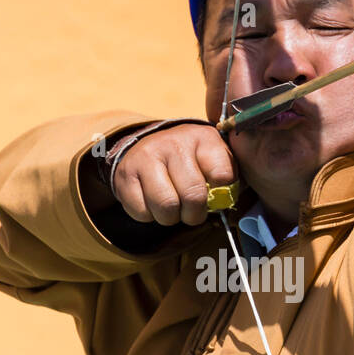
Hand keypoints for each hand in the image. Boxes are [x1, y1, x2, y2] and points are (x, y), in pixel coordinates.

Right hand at [113, 123, 237, 226]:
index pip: (223, 176)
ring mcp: (147, 157)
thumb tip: (225, 201)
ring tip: (172, 207)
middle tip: (192, 211)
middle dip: (195, 214)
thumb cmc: (190, 161)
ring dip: (171, 217)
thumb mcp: (214, 159)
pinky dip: (149, 215)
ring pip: (166, 207)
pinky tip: (152, 201)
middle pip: (193, 196)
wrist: (147, 147)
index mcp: (203, 138)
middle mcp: (174, 143)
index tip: (215, 193)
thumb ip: (228, 180)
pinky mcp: (126, 174)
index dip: (222, 194)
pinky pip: (142, 212)